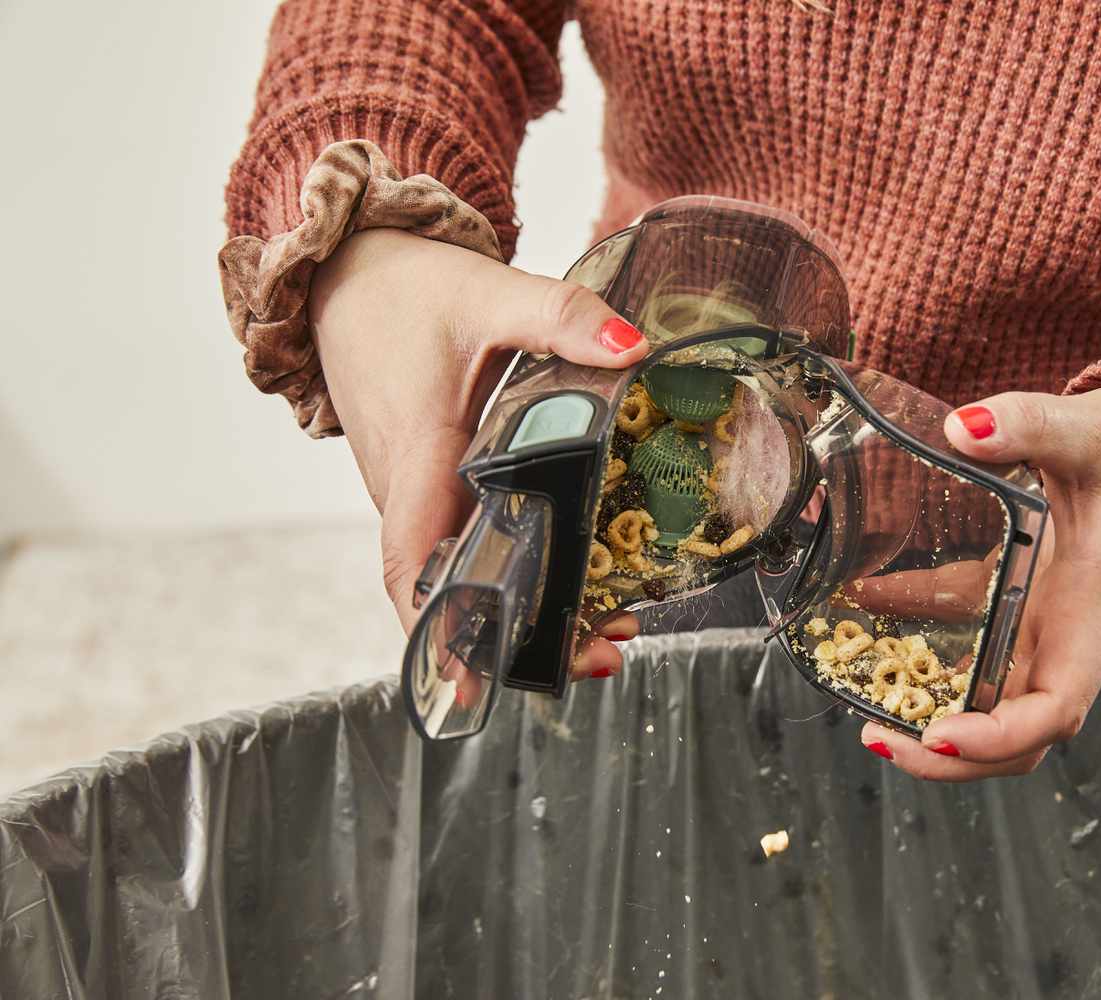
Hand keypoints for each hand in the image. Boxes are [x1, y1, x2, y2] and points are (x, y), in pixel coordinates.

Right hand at [309, 228, 645, 677]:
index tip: (480, 681)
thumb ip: (560, 317)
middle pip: (455, 585)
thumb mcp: (487, 293)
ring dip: (529, 603)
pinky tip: (579, 570)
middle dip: (522, 632)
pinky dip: (520, 563)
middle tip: (604, 650)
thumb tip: (634, 349)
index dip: (442, 629)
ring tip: (613, 624)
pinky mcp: (429, 482)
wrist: (348, 274)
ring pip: (465, 567)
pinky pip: (468, 537)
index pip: (414, 564)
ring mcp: (416, 492)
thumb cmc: (404, 291)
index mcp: (416, 457)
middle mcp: (408, 490)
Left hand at [859, 386, 1100, 778]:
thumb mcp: (1090, 430)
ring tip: (871, 716)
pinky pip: (974, 650)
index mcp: (1089, 608)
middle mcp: (1067, 636)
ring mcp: (1045, 631)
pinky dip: (926, 648)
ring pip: (996, 708)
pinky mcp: (1025, 612)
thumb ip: (1030, 425)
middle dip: (954, 757)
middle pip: (1020, 735)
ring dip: (937, 724)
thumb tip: (964, 428)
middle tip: (881, 739)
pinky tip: (872, 608)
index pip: (1057, 703)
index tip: (943, 735)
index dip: (1002, 735)